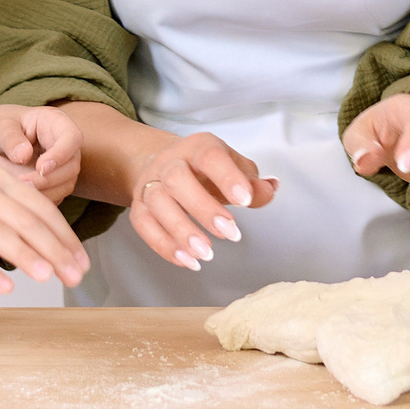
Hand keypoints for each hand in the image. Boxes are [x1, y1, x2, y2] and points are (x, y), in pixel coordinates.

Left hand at [0, 103, 81, 203]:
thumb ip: (10, 138)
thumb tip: (24, 155)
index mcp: (56, 123)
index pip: (72, 138)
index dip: (61, 154)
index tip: (40, 167)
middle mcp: (65, 147)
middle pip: (72, 166)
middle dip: (49, 179)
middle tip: (23, 183)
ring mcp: (62, 168)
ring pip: (66, 186)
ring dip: (44, 192)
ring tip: (17, 189)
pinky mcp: (55, 187)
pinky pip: (54, 199)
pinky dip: (38, 202)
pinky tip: (20, 197)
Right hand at [0, 146, 89, 295]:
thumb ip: (14, 202)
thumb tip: (49, 232)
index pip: (41, 208)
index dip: (65, 235)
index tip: (82, 260)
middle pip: (26, 221)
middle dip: (55, 250)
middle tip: (75, 275)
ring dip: (26, 256)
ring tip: (48, 277)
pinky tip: (3, 287)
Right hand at [127, 131, 275, 273]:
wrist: (162, 164)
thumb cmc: (205, 170)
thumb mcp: (233, 168)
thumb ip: (252, 182)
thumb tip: (270, 189)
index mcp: (198, 147)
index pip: (210, 156)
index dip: (227, 177)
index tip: (246, 201)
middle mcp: (170, 162)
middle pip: (177, 179)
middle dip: (203, 208)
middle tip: (231, 234)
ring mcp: (150, 183)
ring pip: (157, 202)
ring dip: (182, 231)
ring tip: (207, 254)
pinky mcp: (139, 207)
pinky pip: (144, 225)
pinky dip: (164, 245)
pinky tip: (188, 261)